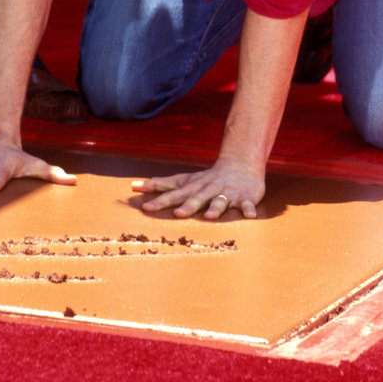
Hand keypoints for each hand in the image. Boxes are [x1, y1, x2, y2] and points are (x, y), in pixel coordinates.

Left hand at [132, 158, 264, 219]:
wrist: (240, 165)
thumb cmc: (206, 178)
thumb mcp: (183, 180)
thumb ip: (160, 184)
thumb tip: (133, 186)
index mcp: (193, 188)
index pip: (174, 194)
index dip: (160, 200)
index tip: (145, 207)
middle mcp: (208, 190)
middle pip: (196, 198)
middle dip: (187, 206)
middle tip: (177, 214)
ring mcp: (227, 193)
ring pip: (220, 201)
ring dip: (215, 207)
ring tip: (210, 216)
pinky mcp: (244, 198)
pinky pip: (247, 204)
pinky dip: (248, 209)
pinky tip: (249, 216)